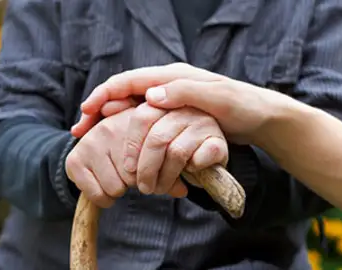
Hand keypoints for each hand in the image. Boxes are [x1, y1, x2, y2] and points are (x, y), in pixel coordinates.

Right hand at [65, 108, 187, 207]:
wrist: (92, 133)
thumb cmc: (133, 144)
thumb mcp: (153, 148)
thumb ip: (171, 166)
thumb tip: (183, 191)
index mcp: (136, 119)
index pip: (154, 159)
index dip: (155, 175)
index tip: (154, 176)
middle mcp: (111, 126)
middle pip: (135, 176)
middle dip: (137, 182)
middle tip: (132, 176)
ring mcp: (91, 142)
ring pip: (117, 187)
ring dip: (120, 190)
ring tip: (119, 178)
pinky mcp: (75, 160)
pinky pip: (98, 195)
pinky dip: (104, 198)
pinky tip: (105, 185)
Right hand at [73, 63, 288, 144]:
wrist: (261, 116)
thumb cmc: (242, 106)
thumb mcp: (217, 98)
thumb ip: (184, 93)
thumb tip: (150, 96)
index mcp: (172, 76)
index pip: (128, 81)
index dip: (104, 95)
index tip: (86, 112)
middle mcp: (167, 85)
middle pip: (123, 93)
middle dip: (99, 109)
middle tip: (80, 130)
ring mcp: (169, 99)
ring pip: (130, 107)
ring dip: (108, 120)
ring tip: (91, 137)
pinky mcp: (174, 114)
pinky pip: (142, 119)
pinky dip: (126, 128)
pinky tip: (119, 142)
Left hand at [122, 103, 227, 194]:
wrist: (208, 162)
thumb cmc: (172, 150)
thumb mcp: (148, 138)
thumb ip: (127, 127)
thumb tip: (96, 116)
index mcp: (165, 102)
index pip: (142, 116)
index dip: (131, 145)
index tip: (127, 168)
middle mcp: (185, 108)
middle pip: (157, 137)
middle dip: (146, 168)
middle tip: (143, 188)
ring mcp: (203, 123)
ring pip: (175, 152)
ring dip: (165, 177)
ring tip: (159, 189)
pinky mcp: (218, 142)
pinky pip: (199, 159)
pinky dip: (190, 172)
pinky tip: (188, 174)